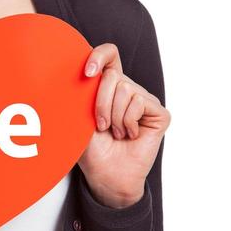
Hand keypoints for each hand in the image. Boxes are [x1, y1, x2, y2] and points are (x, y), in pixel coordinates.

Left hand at [77, 43, 171, 208]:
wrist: (106, 175)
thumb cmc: (92, 149)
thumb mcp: (79, 117)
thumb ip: (80, 92)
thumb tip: (72, 72)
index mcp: (108, 87)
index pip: (109, 55)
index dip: (99, 56)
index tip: (87, 73)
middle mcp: (128, 89)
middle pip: (113, 75)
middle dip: (100, 103)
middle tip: (101, 126)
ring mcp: (145, 100)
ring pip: (126, 89)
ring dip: (114, 117)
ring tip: (116, 132)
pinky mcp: (159, 113)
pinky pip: (140, 103)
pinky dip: (128, 121)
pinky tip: (130, 134)